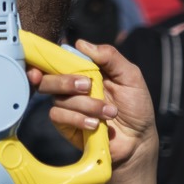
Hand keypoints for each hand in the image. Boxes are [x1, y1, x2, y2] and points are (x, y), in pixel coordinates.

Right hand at [32, 40, 157, 177]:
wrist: (138, 140)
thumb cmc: (136, 107)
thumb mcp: (130, 77)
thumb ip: (110, 57)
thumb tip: (81, 43)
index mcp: (85, 70)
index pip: (59, 59)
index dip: (47, 58)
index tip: (45, 61)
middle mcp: (72, 86)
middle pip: (48, 78)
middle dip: (65, 81)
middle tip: (87, 85)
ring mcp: (67, 106)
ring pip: (59, 99)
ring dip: (86, 105)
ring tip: (110, 112)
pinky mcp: (65, 125)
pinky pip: (58, 116)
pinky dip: (78, 119)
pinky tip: (95, 124)